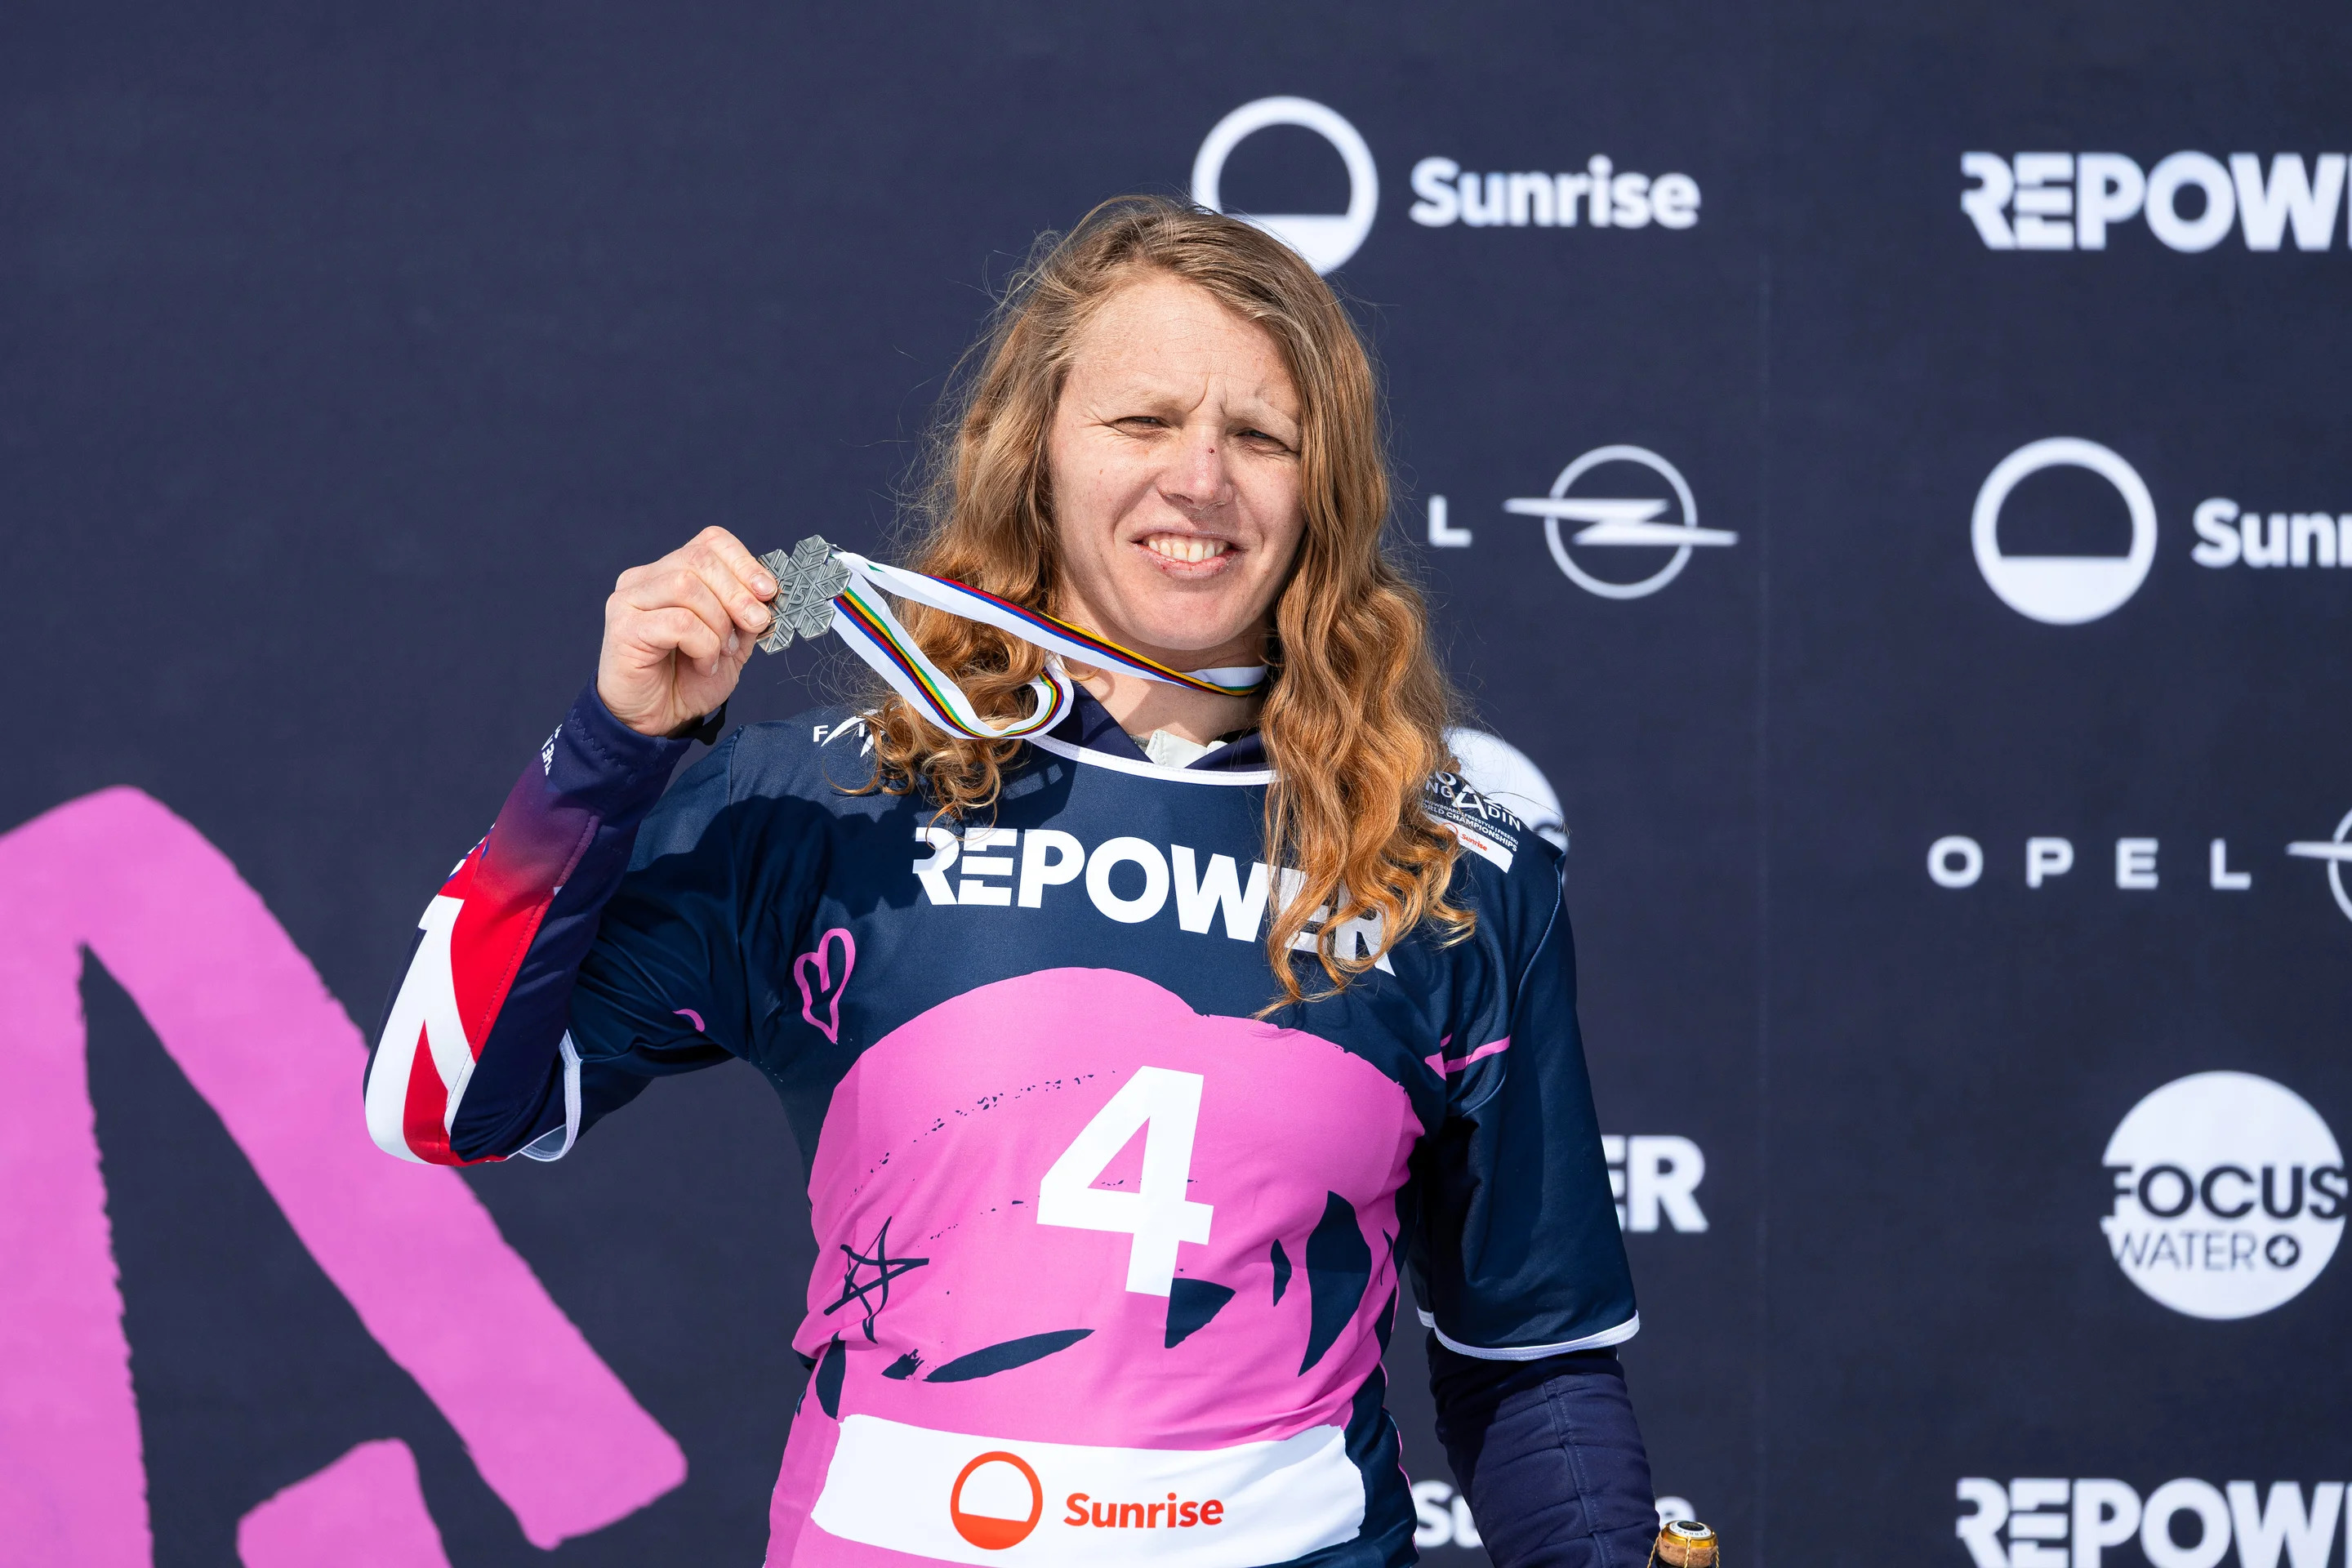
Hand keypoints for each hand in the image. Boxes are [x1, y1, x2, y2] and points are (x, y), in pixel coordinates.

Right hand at [597, 527, 776, 736]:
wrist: (657, 720)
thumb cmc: (688, 679)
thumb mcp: (733, 642)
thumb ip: (747, 615)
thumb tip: (767, 593)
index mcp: (672, 572)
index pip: (710, 541)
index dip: (745, 562)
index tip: (768, 592)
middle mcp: (646, 578)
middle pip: (699, 559)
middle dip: (738, 594)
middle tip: (756, 625)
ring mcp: (630, 600)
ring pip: (686, 586)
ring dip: (719, 622)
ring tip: (723, 651)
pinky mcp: (624, 627)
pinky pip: (679, 622)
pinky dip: (703, 645)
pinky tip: (703, 664)